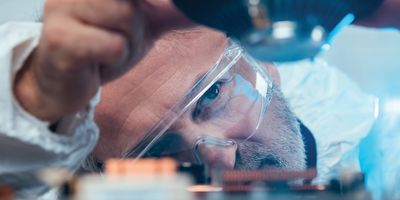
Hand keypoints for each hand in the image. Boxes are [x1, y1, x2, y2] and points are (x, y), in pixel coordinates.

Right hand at [14, 0, 192, 122]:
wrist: (64, 83)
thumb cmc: (98, 50)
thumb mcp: (135, 25)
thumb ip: (163, 12)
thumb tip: (199, 9)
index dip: (148, 4)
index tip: (149, 16)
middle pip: (134, 2)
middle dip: (137, 28)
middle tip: (116, 40)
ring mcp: (61, 10)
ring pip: (127, 19)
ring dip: (127, 45)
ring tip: (105, 52)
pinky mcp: (60, 39)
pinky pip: (115, 46)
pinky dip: (116, 61)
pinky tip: (97, 64)